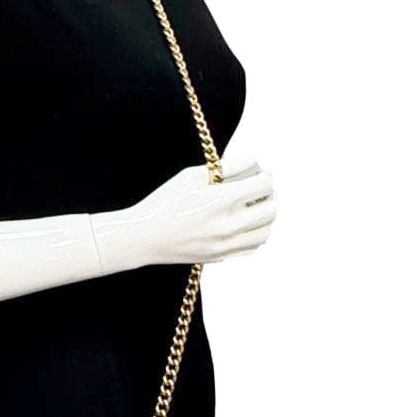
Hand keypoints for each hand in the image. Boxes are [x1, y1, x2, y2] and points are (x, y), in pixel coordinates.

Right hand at [91, 150, 276, 271]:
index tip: (255, 173)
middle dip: (269, 195)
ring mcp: (226, 244)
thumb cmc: (164, 202)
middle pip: (272, 209)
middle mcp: (229, 225)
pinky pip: (252, 247)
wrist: (144, 237)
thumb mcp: (192, 176)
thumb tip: (252, 160)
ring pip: (266, 231)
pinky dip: (254, 235)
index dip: (263, 175)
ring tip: (253, 208)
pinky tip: (242, 226)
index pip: (264, 184)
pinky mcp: (221, 257)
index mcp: (222, 200)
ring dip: (265, 217)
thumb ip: (226, 166)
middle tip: (258, 189)